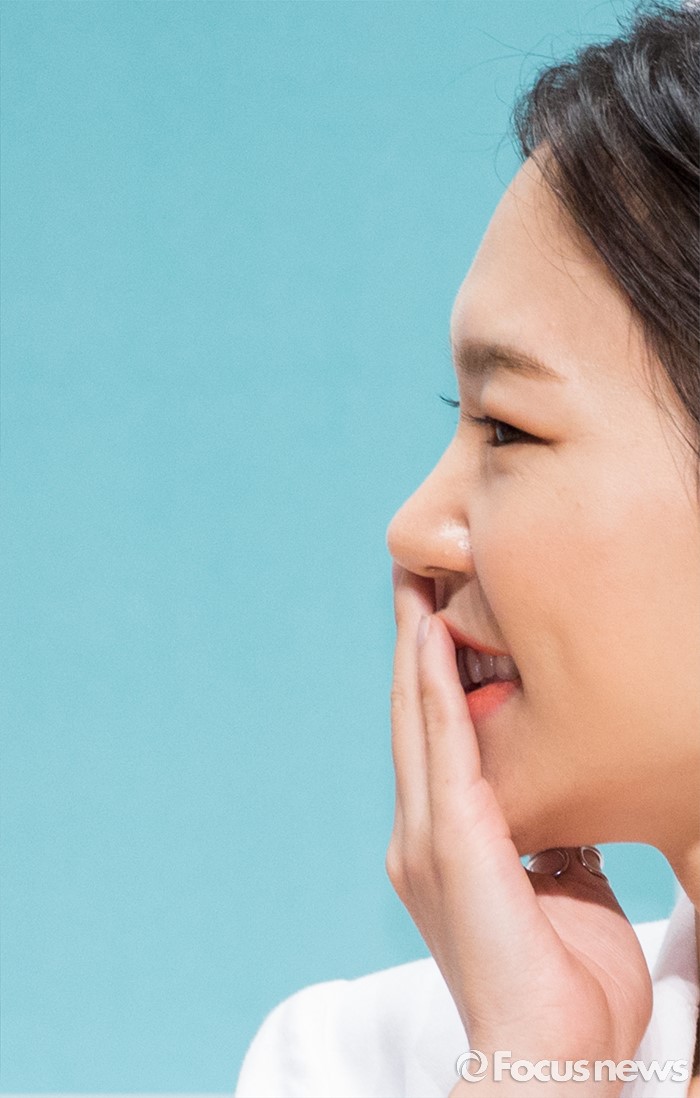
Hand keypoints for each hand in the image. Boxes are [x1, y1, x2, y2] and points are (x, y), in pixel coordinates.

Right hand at [387, 565, 652, 1094]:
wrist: (548, 1059)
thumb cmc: (566, 989)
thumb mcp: (564, 893)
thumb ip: (554, 844)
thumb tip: (569, 810)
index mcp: (441, 852)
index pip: (434, 748)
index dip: (430, 683)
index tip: (437, 625)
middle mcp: (418, 837)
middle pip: (412, 720)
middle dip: (412, 648)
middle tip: (411, 584)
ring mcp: (425, 838)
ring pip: (416, 718)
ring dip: (415, 647)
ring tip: (415, 587)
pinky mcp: (449, 841)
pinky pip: (440, 745)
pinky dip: (431, 685)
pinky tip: (429, 634)